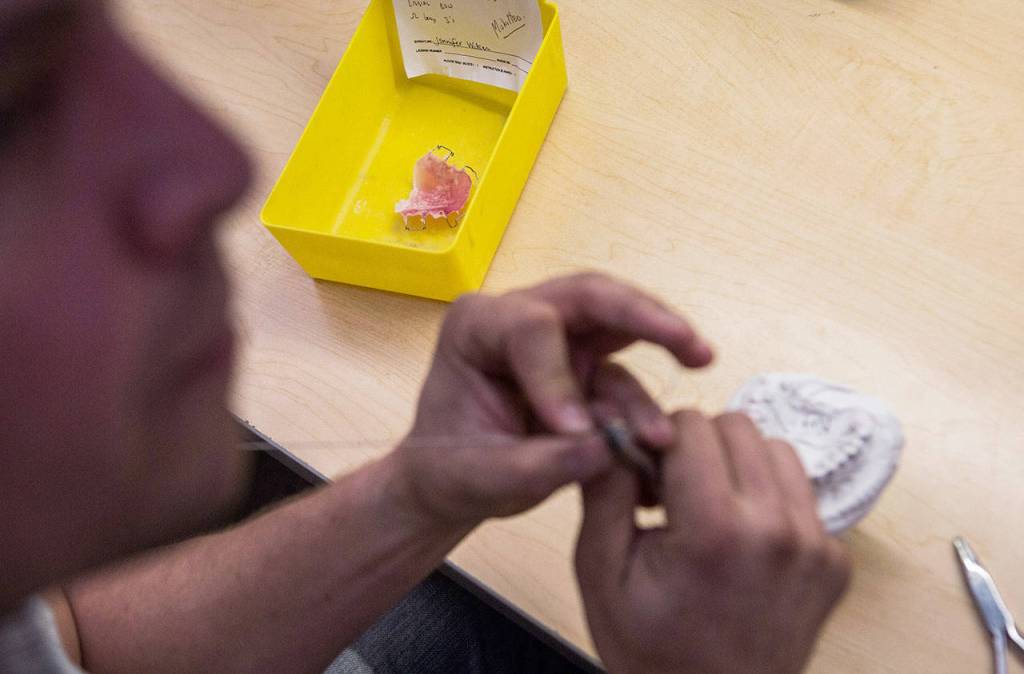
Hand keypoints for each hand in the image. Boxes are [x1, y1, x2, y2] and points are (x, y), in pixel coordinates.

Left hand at [391, 273, 712, 527]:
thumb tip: (608, 449)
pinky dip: (648, 395)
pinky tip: (667, 429)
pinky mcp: (584, 364)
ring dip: (663, 336)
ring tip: (702, 361)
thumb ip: (543, 465)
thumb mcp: (485, 478)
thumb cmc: (452, 471)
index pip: (532, 328)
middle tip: (690, 341)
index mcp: (477, 327)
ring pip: (617, 317)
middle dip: (643, 314)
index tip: (572, 431)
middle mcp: (519, 318)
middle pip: (590, 296)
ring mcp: (557, 338)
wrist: (450, 485)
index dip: (558, 377)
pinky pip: (624, 367)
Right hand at [576, 411, 850, 673]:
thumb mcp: (601, 574)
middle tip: (676, 492)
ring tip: (712, 510)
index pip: (692, 425)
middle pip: (738, 426)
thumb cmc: (652, 651)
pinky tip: (743, 542)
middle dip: (699, 446)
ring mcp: (816, 545)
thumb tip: (613, 429)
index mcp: (716, 528)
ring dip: (739, 465)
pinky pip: (802, 494)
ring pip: (777, 450)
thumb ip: (604, 492)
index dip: (659, 441)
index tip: (647, 478)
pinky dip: (770, 501)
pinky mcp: (836, 561)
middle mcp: (777, 528)